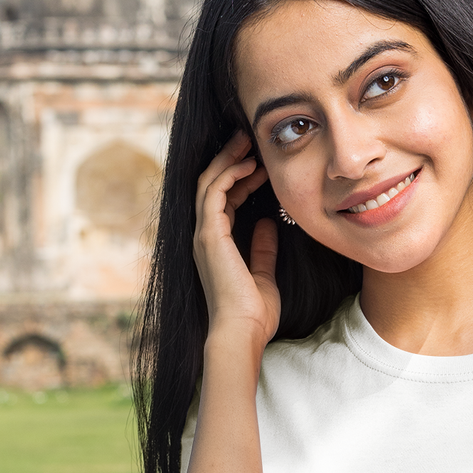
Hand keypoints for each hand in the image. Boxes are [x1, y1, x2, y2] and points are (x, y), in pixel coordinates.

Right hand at [193, 131, 278, 346]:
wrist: (242, 332)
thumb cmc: (253, 314)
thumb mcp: (264, 275)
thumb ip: (262, 250)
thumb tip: (268, 224)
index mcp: (215, 246)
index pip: (223, 201)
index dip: (240, 180)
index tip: (261, 167)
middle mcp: (204, 237)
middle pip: (211, 186)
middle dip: (229, 161)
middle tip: (248, 141)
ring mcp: (203, 235)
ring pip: (209, 183)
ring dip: (228, 160)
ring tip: (247, 142)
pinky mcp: (208, 235)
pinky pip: (214, 193)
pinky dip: (229, 175)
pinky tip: (248, 165)